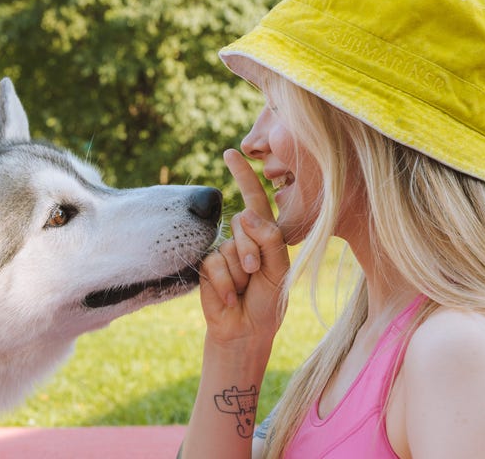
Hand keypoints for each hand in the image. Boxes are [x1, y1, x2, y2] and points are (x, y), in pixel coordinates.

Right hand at [199, 149, 289, 346]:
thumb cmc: (267, 302)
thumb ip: (269, 240)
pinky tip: (229, 298)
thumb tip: (243, 214)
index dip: (243, 175)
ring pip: (229, 248)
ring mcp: (222, 251)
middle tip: (255, 276)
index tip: (230, 153)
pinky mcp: (205, 266)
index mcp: (265, 235)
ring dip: (238, 274)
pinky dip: (224, 284)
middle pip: (244, 224)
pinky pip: (214, 264)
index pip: (254, 199)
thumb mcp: (279, 271)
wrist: (245, 330)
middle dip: (252, 252)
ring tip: (242, 290)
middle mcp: (242, 238)